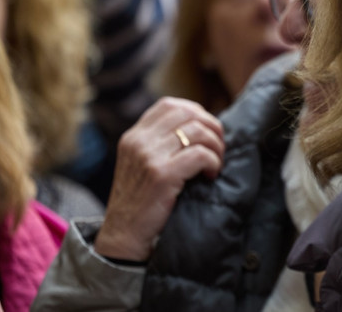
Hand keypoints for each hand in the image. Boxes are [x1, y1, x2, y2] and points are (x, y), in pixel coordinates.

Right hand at [94, 98, 223, 261]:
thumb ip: (162, 144)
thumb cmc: (142, 202)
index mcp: (134, 136)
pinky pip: (201, 155)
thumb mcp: (143, 165)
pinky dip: (213, 163)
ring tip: (215, 166)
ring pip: (198, 132)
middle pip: (189, 113)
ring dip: (216, 147)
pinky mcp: (161, 174)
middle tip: (218, 150)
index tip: (207, 134)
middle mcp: (138, 141)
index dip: (197, 114)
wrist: (124, 236)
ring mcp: (148, 156)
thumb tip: (203, 127)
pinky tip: (210, 176)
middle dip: (212, 128)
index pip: (170, 105)